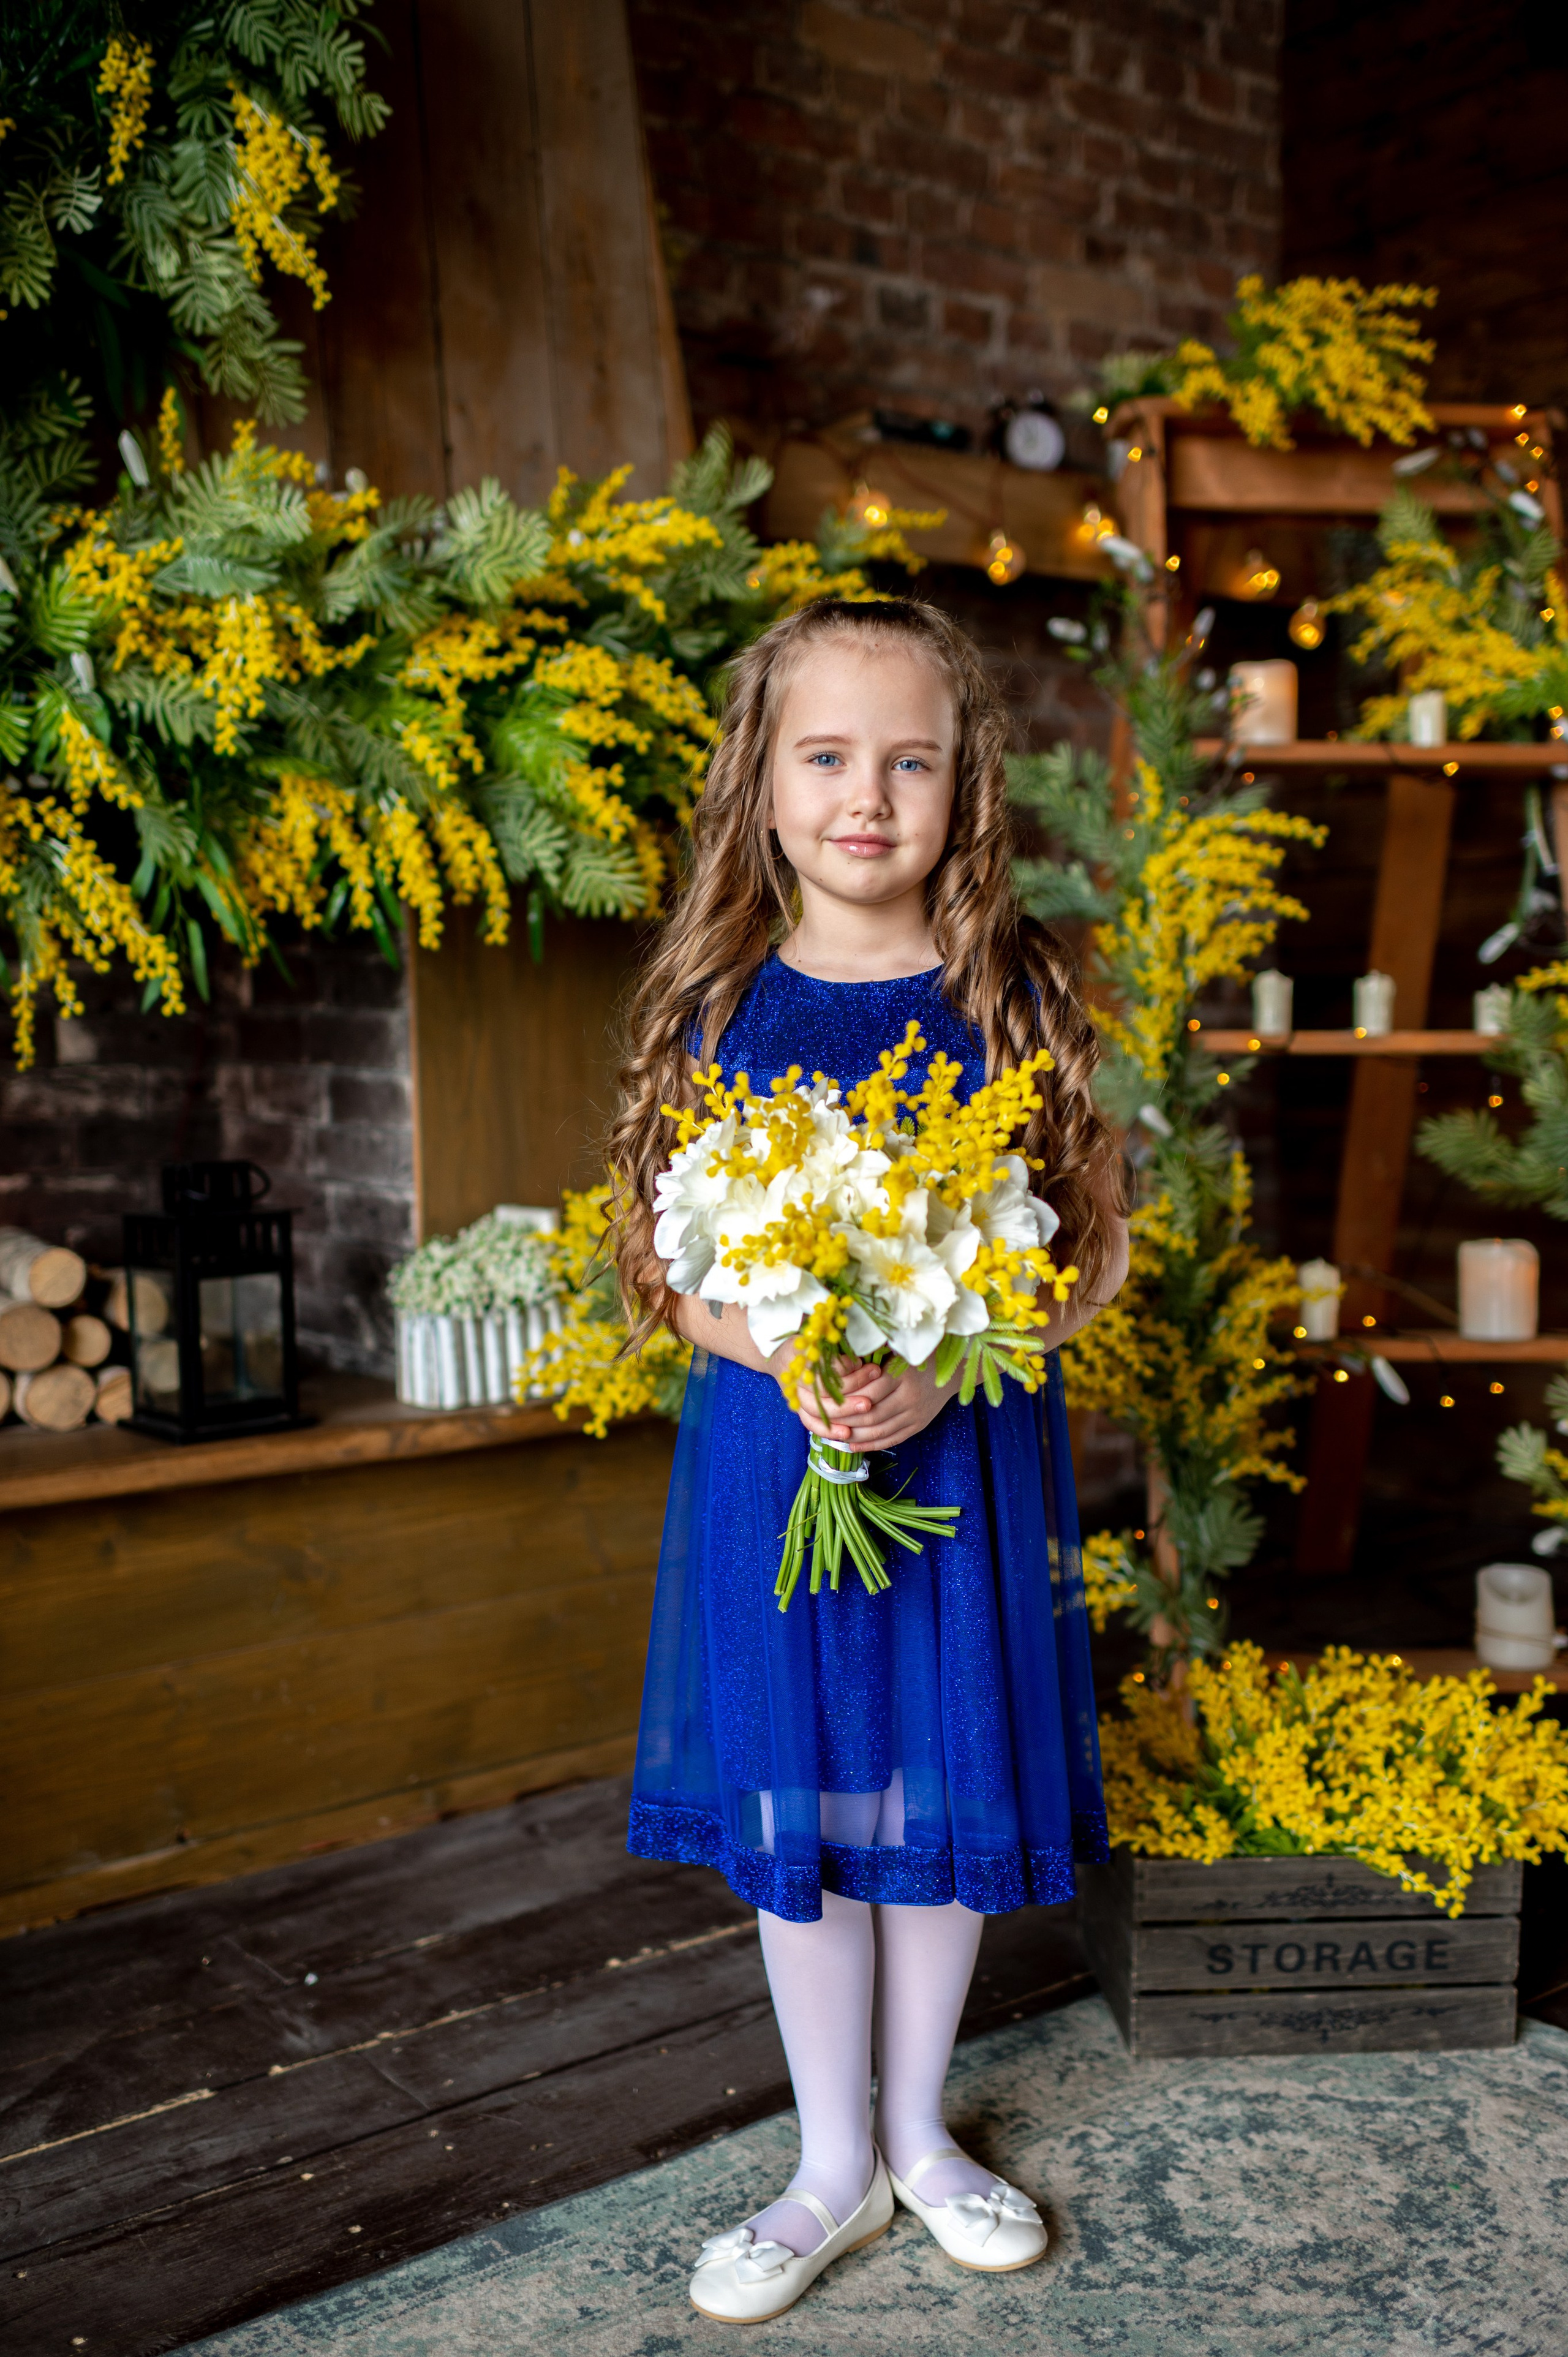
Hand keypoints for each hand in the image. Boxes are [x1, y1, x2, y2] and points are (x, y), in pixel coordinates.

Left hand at [791, 1354, 955, 1450]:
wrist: (953, 1370)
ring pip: (880, 1430)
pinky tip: (852, 1445)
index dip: (846, 1400)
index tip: (826, 1401)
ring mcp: (915, 1414)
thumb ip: (872, 1353)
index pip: (868, 1392)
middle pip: (871, 1414)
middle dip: (846, 1421)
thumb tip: (839, 1361)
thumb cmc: (918, 1354)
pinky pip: (892, 1439)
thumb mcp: (897, 1348)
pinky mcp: (919, 1425)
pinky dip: (871, 1445)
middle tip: (824, 1422)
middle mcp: (909, 1396)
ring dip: (855, 1436)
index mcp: (902, 1373)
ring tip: (834, 1436)